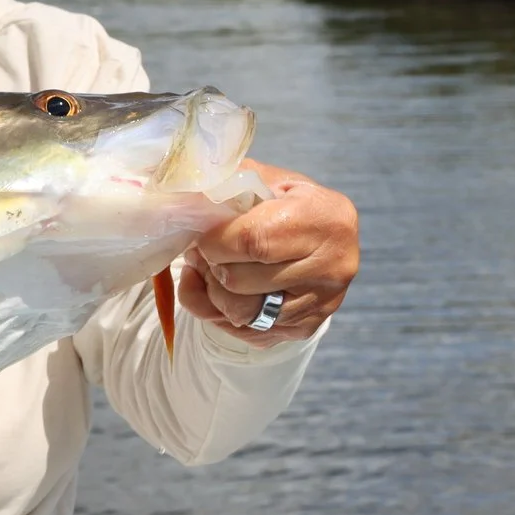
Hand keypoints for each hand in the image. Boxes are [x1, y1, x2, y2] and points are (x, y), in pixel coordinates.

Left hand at [178, 160, 358, 346]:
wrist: (327, 239)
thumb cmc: (290, 204)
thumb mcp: (269, 181)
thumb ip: (230, 184)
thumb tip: (183, 197)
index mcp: (324, 219)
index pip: (251, 240)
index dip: (213, 242)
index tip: (201, 235)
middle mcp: (331, 266)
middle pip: (239, 281)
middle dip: (210, 265)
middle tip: (203, 250)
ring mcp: (320, 304)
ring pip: (239, 313)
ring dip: (212, 291)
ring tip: (209, 268)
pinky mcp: (305, 328)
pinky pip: (244, 332)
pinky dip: (219, 312)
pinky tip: (218, 290)